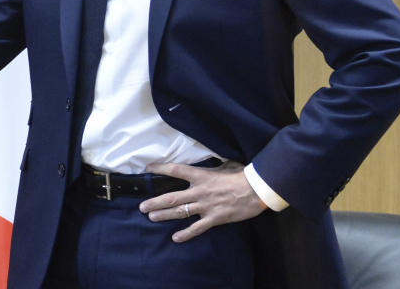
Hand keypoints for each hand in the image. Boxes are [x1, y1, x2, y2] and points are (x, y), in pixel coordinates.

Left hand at [137, 160, 266, 242]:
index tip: (148, 169)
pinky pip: (197, 228)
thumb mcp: (224, 164)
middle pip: (172, 197)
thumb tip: (209, 160)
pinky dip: (186, 234)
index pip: (175, 170)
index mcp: (201, 175)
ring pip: (180, 212)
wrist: (257, 189)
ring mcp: (206, 206)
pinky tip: (176, 238)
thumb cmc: (242, 174)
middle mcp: (199, 191)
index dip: (160, 169)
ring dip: (164, 215)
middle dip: (155, 202)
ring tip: (151, 217)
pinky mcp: (215, 218)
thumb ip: (212, 165)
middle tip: (142, 206)